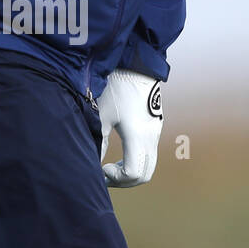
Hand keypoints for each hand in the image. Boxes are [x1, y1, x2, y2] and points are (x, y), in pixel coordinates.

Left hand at [97, 70, 163, 186]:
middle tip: (104, 175)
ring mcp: (155, 134)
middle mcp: (151, 137)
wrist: (137, 66)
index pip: (133, 173)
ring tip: (109, 168)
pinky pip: (148, 156)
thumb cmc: (116, 88)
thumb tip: (93, 163)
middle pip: (144, 175)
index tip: (101, 168)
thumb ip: (99, 142)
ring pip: (148, 166)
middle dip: (124, 181)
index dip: (116, 178)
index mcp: (137, 135)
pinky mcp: (155, 129)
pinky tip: (117, 157)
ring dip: (130, 173)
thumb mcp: (102, 114)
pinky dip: (135, 162)